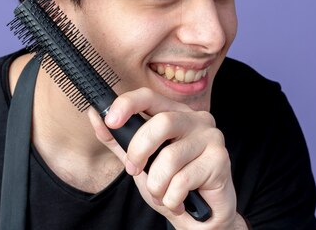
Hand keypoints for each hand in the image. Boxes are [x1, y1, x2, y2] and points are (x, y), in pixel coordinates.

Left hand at [87, 87, 243, 228]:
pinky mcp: (221, 159)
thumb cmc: (172, 184)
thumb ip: (118, 140)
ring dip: (157, 185)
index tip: (111, 121)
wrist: (202, 218)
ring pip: (170, 158)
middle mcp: (196, 119)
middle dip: (139, 152)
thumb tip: (95, 114)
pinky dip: (172, 197)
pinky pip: (183, 179)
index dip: (127, 105)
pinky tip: (179, 200)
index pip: (149, 96)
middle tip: (135, 170)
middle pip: (161, 123)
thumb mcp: (140, 160)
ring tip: (163, 193)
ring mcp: (211, 137)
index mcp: (174, 113)